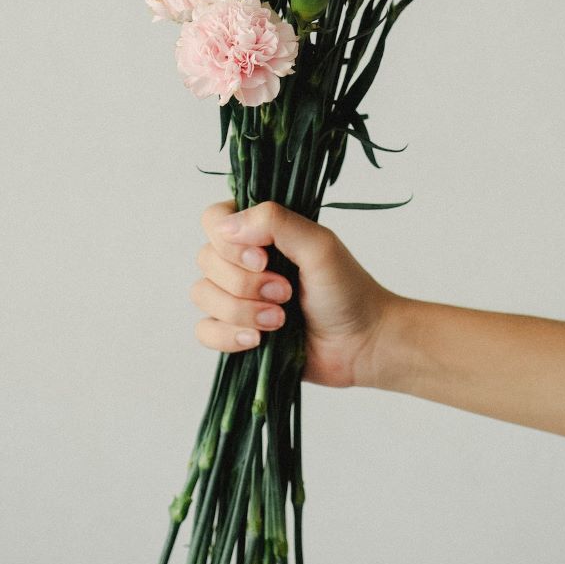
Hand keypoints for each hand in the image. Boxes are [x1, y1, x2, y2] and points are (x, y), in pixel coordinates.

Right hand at [191, 200, 396, 387]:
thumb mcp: (319, 245)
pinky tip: (258, 341)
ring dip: (241, 311)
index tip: (263, 258)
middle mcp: (243, 259)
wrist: (361, 344)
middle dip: (245, 283)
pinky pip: (204, 330)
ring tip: (279, 320)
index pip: (214, 219)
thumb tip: (226, 226)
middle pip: (205, 259)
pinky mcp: (235, 330)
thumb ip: (275, 222)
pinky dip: (228, 336)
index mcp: (261, 231)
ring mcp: (237, 296)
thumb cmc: (347, 290)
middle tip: (286, 292)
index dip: (229, 242)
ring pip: (202, 295)